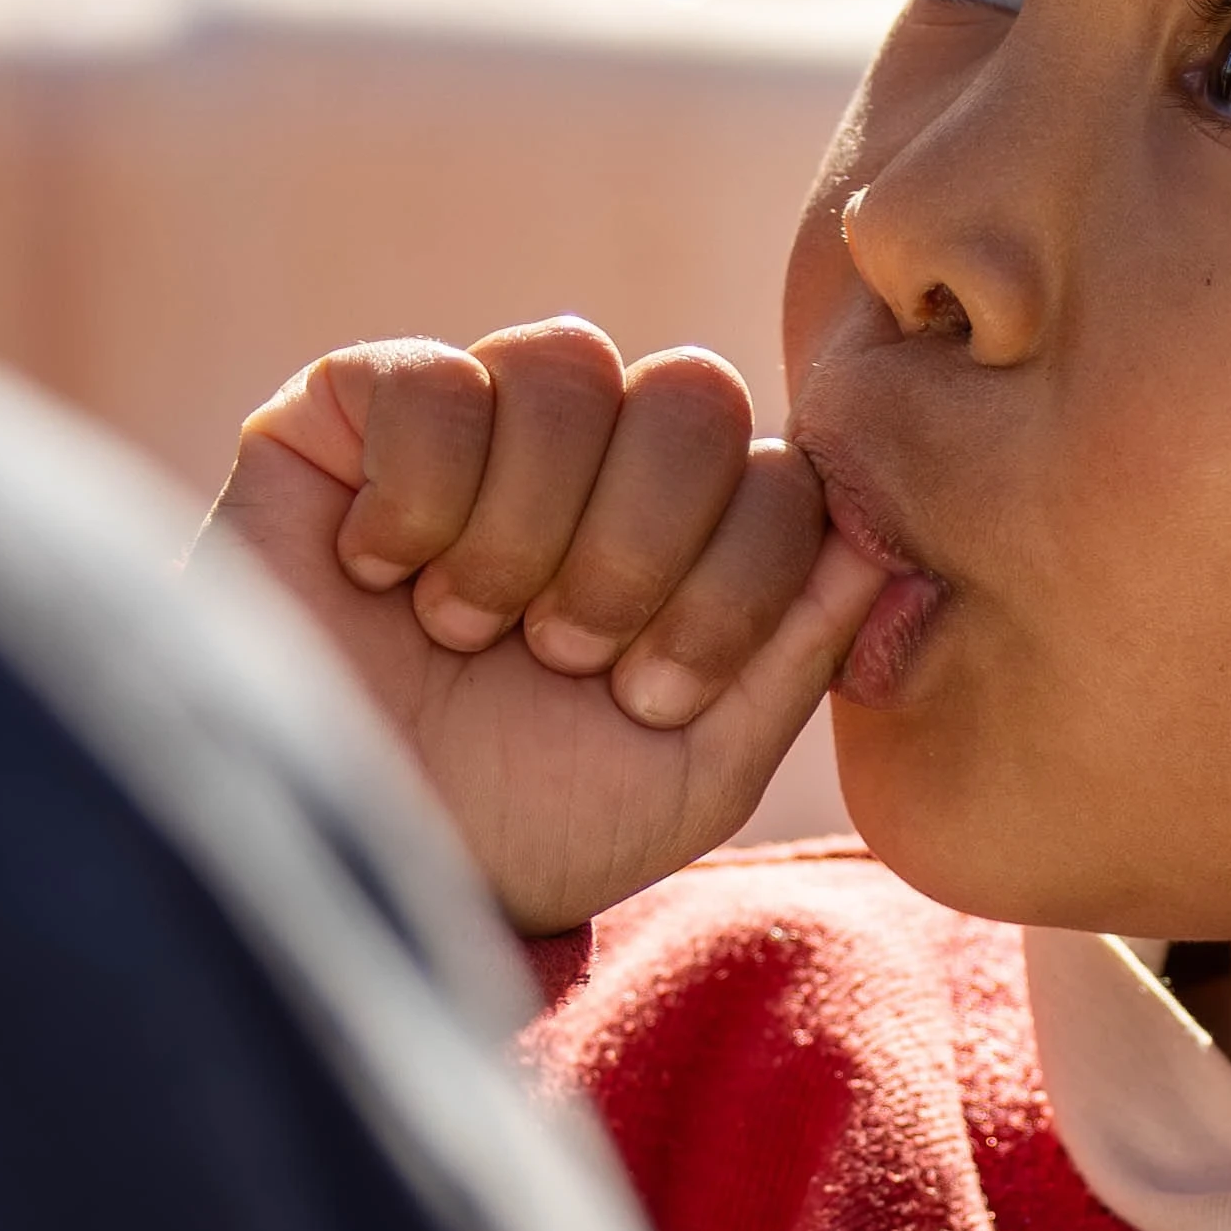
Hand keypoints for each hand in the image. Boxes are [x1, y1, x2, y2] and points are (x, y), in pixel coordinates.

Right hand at [211, 320, 871, 934]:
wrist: (359, 869)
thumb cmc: (530, 827)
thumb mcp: (697, 767)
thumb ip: (798, 648)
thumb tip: (881, 531)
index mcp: (691, 525)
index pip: (782, 469)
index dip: (732, 585)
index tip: (651, 698)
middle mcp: (596, 454)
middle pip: (694, 391)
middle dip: (642, 550)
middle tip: (567, 660)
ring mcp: (478, 420)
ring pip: (567, 361)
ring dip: (529, 531)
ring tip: (467, 632)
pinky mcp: (349, 409)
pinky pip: (432, 376)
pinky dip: (418, 499)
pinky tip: (379, 578)